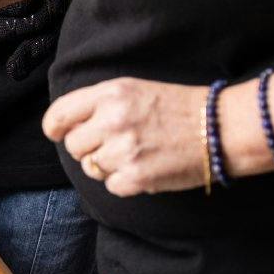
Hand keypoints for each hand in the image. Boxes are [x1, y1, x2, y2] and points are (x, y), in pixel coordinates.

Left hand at [42, 78, 207, 195]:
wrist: (219, 127)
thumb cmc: (175, 106)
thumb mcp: (133, 89)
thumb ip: (98, 103)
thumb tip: (66, 126)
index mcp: (110, 94)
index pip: (61, 113)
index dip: (54, 126)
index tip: (57, 132)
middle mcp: (113, 120)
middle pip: (73, 145)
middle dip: (87, 147)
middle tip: (113, 143)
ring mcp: (124, 151)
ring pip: (91, 167)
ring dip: (106, 165)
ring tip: (133, 153)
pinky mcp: (136, 177)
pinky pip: (110, 185)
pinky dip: (123, 181)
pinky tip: (143, 167)